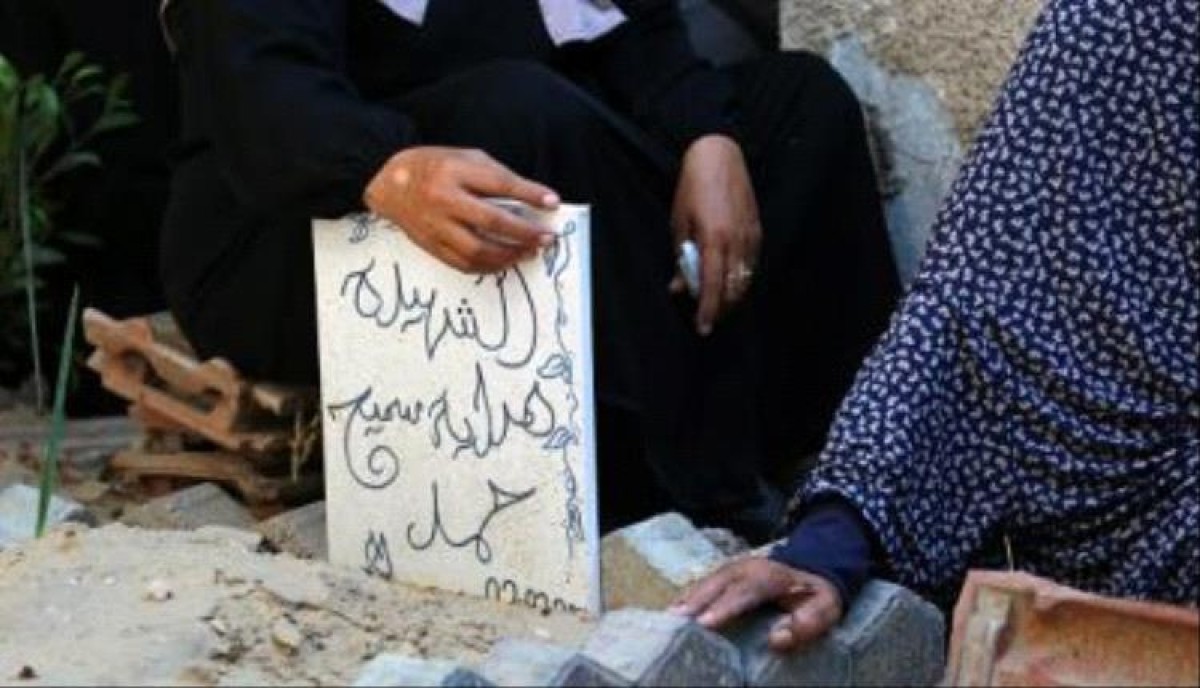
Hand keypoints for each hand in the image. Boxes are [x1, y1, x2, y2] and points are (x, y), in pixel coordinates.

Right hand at [364, 146, 559, 272]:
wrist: (388, 182)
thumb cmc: (434, 167)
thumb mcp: (466, 157)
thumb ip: (496, 176)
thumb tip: (531, 199)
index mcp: (455, 171)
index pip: (500, 184)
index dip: (529, 194)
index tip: (553, 203)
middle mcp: (444, 199)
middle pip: (492, 221)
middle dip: (525, 232)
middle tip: (546, 237)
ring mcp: (436, 226)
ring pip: (478, 249)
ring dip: (509, 254)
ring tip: (529, 252)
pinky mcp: (431, 245)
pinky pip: (463, 263)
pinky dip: (488, 266)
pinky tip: (504, 261)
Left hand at [669, 134, 761, 335]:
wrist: (719, 157)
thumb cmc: (693, 189)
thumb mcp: (679, 224)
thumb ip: (682, 259)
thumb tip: (678, 288)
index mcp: (713, 239)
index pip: (712, 286)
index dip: (707, 310)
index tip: (702, 328)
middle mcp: (736, 241)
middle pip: (732, 289)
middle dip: (721, 309)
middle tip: (708, 318)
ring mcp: (750, 236)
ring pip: (745, 279)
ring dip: (732, 297)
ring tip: (718, 304)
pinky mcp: (757, 231)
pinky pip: (751, 264)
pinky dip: (741, 279)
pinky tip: (730, 282)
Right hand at [669, 557, 842, 651]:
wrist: (813, 566)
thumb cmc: (817, 593)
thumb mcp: (826, 607)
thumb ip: (808, 623)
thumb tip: (777, 640)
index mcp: (770, 576)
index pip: (744, 592)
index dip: (724, 606)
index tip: (705, 622)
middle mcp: (747, 568)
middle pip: (717, 584)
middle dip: (695, 601)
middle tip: (675, 620)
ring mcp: (733, 568)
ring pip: (706, 582)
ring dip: (687, 599)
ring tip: (668, 618)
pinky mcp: (725, 574)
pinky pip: (704, 583)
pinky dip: (688, 596)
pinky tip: (675, 610)